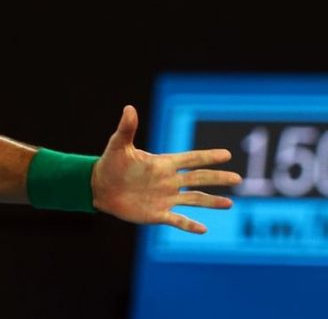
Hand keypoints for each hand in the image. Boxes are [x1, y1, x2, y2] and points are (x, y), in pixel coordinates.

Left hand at [91, 105, 242, 232]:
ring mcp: (165, 198)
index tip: (226, 154)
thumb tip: (129, 108)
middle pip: (198, 178)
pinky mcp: (157, 214)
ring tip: (229, 203)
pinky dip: (189, 225)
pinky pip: (177, 220)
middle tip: (237, 178)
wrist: (99, 187)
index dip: (207, 157)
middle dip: (217, 178)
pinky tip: (203, 230)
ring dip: (211, 202)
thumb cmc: (110, 164)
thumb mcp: (118, 146)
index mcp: (162, 164)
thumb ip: (127, 129)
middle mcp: (168, 181)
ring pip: (193, 199)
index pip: (190, 159)